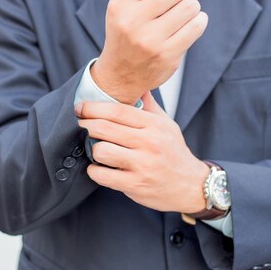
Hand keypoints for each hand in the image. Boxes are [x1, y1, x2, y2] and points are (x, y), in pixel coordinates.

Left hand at [75, 91, 208, 213]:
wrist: (191, 185)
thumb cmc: (173, 152)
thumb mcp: (166, 124)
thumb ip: (149, 105)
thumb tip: (138, 84)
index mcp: (154, 125)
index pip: (117, 110)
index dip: (93, 107)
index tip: (80, 107)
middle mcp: (149, 143)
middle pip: (104, 128)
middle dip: (85, 125)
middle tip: (79, 126)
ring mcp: (142, 165)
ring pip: (101, 151)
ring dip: (91, 149)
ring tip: (94, 148)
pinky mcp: (135, 184)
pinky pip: (102, 175)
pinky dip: (94, 170)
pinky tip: (99, 167)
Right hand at [92, 0, 207, 103]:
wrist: (120, 74)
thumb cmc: (127, 32)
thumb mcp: (128, 5)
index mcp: (121, 3)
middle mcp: (132, 21)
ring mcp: (150, 40)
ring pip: (190, 6)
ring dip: (193, 6)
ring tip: (186, 12)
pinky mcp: (167, 55)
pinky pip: (197, 26)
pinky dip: (199, 21)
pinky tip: (191, 24)